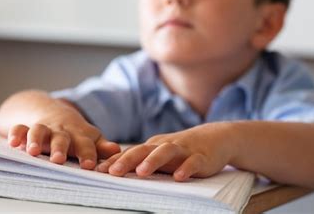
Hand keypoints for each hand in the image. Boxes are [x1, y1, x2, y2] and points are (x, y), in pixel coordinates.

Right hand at [0, 91, 120, 169]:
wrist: (50, 110)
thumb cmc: (74, 132)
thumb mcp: (89, 137)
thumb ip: (101, 147)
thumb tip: (116, 150)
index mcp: (78, 136)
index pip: (85, 145)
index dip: (87, 154)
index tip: (88, 165)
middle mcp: (60, 132)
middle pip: (61, 138)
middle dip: (59, 148)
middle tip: (58, 159)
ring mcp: (43, 128)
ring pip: (39, 131)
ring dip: (35, 140)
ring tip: (32, 151)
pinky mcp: (26, 128)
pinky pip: (19, 128)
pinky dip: (15, 134)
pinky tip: (12, 142)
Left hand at [97, 122, 236, 180]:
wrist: (215, 137)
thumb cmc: (182, 150)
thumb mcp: (161, 154)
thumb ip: (142, 161)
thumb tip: (115, 171)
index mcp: (153, 146)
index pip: (130, 153)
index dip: (114, 162)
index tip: (98, 171)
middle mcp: (165, 145)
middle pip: (143, 150)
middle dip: (126, 161)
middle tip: (111, 172)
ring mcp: (183, 149)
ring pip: (166, 152)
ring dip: (153, 161)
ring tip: (141, 172)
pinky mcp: (201, 156)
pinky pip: (192, 162)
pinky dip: (186, 169)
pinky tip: (179, 177)